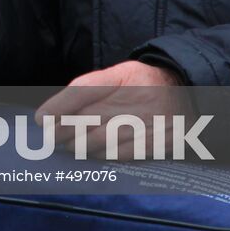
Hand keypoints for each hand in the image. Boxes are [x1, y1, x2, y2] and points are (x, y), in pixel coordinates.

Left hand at [35, 60, 186, 158]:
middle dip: (63, 132)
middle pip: (86, 120)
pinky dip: (102, 156)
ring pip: (100, 141)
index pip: (81, 91)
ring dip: (79, 146)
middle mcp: (133, 100)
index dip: (58, 107)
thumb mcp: (118, 74)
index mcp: (120, 79)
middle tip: (51, 137)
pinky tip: (94, 153)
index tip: (42, 120)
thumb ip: (88, 88)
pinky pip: (121, 154)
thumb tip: (53, 113)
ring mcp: (145, 123)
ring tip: (70, 146)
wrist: (187, 91)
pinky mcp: (156, 142)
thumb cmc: (142, 83)